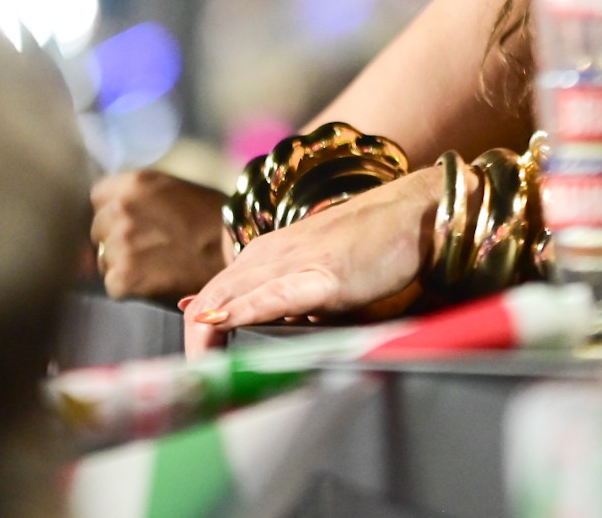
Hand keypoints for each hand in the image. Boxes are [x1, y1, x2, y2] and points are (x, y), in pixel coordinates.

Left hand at [89, 170, 231, 301]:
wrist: (236, 252)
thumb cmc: (213, 221)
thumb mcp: (173, 191)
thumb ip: (140, 198)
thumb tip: (111, 213)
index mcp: (133, 183)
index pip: (99, 198)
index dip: (113, 213)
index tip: (130, 225)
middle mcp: (121, 209)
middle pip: (98, 230)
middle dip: (115, 241)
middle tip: (147, 251)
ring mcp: (120, 243)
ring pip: (104, 260)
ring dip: (123, 266)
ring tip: (155, 267)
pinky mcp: (124, 276)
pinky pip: (113, 286)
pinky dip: (130, 290)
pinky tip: (155, 284)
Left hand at [182, 166, 441, 356]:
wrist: (413, 213)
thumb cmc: (368, 246)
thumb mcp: (311, 273)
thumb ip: (278, 296)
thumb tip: (242, 325)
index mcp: (262, 256)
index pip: (208, 299)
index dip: (194, 338)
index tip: (196, 377)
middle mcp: (268, 255)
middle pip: (208, 300)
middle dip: (192, 347)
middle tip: (189, 389)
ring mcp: (294, 261)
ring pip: (230, 294)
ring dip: (206, 337)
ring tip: (194, 374)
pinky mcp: (325, 275)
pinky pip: (276, 293)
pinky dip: (244, 309)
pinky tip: (224, 322)